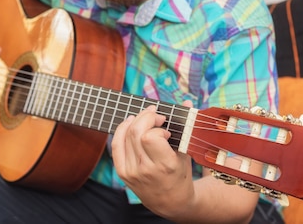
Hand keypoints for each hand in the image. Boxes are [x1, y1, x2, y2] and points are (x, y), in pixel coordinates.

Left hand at [111, 102, 195, 218]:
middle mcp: (146, 169)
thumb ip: (186, 125)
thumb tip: (186, 101)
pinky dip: (121, 130)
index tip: (166, 130)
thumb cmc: (180, 174)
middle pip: (135, 132)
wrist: (170, 201)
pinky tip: (130, 123)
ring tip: (145, 118)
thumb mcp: (186, 152)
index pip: (150, 137)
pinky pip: (116, 146)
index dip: (157, 128)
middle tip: (156, 116)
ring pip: (125, 136)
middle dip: (145, 117)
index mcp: (166, 165)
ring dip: (135, 121)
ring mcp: (132, 172)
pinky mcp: (123, 173)